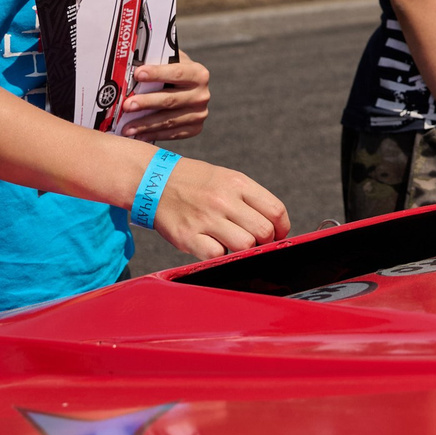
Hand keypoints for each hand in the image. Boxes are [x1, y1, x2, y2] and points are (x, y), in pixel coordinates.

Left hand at [121, 58, 209, 141]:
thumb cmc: (171, 74)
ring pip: (169, 120)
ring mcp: (199, 113)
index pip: (176, 73)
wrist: (188, 90)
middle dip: (146, 103)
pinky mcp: (195, 128)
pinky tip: (138, 136)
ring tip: (127, 128)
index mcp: (198, 73)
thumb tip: (130, 65)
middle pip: (171, 100)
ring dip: (145, 125)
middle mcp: (202, 94)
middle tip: (127, 105)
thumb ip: (156, 61)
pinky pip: (172, 134)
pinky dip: (153, 135)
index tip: (138, 74)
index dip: (157, 73)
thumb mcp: (169, 62)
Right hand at [151, 157, 290, 258]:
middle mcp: (224, 199)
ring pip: (245, 245)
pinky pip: (217, 255)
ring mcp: (206, 218)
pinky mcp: (188, 236)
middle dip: (265, 242)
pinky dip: (219, 255)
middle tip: (256, 243)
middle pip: (264, 231)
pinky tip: (214, 246)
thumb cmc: (195, 183)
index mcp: (238, 183)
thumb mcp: (226, 178)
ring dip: (244, 250)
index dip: (282, 228)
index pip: (276, 210)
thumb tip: (274, 226)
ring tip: (234, 244)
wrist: (153, 180)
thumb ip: (250, 199)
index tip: (277, 235)